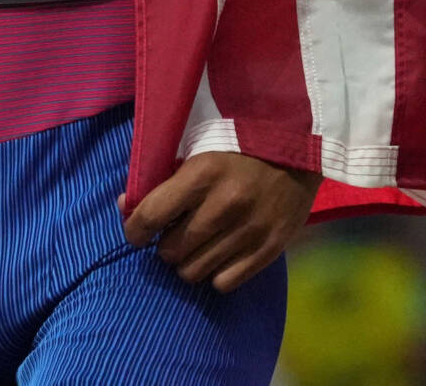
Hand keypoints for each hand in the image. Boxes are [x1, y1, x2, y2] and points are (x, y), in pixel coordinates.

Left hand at [121, 151, 321, 292]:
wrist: (299, 145)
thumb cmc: (238, 144)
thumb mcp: (197, 148)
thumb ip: (162, 177)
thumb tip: (126, 206)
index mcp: (202, 174)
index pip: (150, 217)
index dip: (134, 231)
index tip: (138, 233)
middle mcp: (224, 205)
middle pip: (170, 251)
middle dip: (166, 244)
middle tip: (177, 232)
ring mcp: (250, 229)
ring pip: (194, 272)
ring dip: (188, 262)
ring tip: (198, 245)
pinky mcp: (271, 247)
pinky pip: (225, 282)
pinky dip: (216, 273)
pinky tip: (221, 254)